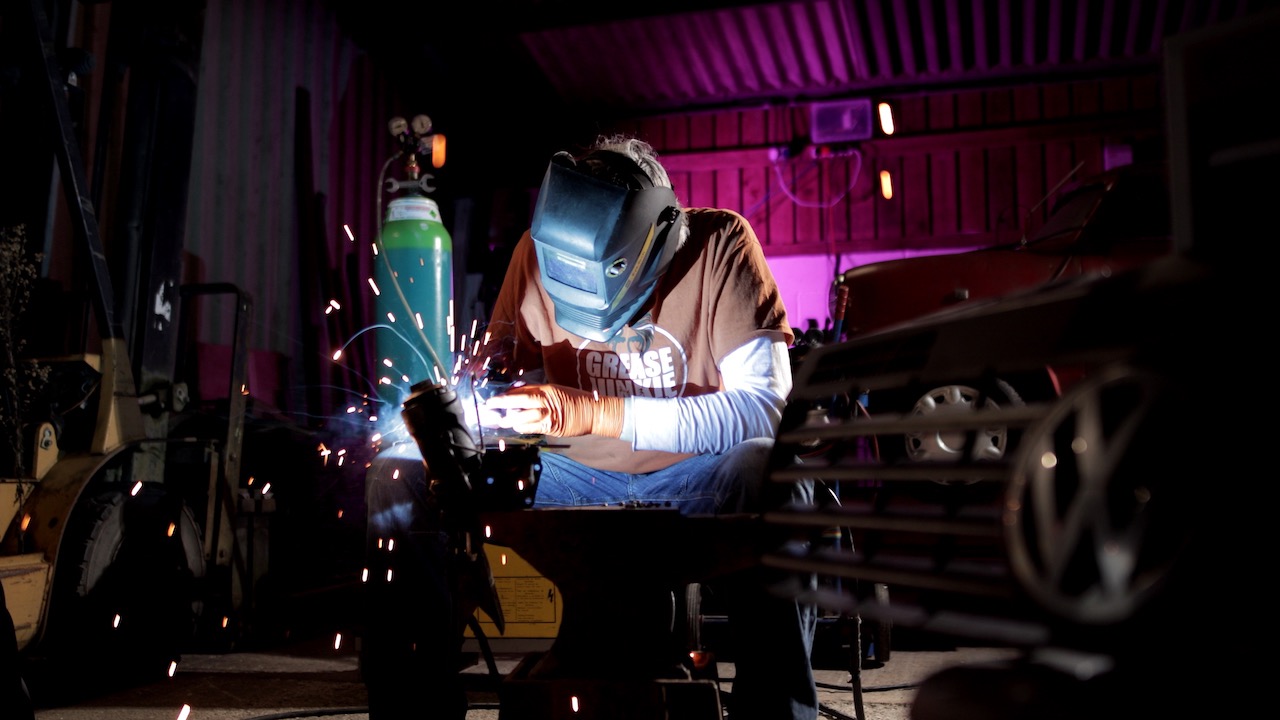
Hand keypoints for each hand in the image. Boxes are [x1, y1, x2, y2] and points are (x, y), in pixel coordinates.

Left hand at [479, 384, 624, 437]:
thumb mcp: (556, 390)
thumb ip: (539, 393)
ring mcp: (549, 414)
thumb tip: (520, 395)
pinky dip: (523, 427)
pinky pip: (533, 428)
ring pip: (523, 416)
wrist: (594, 411)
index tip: (496, 398)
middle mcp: (546, 400)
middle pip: (519, 400)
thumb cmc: (575, 400)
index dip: (507, 394)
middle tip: (489, 406)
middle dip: (502, 403)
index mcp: (546, 389)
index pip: (522, 390)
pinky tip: (517, 426)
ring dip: (511, 419)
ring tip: (501, 421)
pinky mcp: (553, 427)